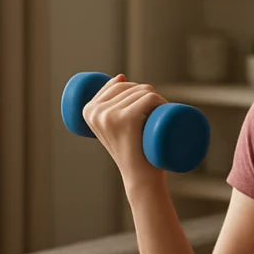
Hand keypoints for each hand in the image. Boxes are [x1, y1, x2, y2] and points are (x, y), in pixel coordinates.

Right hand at [82, 74, 168, 193]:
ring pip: (143, 91)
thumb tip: (120, 76)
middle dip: (149, 95)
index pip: (118, 84)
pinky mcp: (127, 119)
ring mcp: (110, 115)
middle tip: (156, 116)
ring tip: (161, 117)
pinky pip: (149, 97)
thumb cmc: (132, 152)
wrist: (139, 178)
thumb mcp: (114, 127)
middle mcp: (96, 112)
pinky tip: (165, 109)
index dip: (136, 90)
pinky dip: (161, 101)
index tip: (144, 108)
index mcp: (88, 111)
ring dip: (158, 100)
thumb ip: (110, 105)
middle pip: (131, 87)